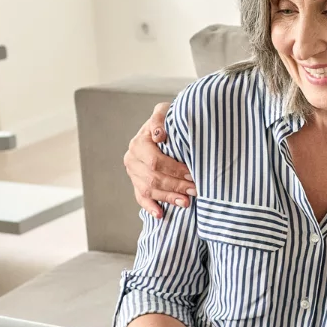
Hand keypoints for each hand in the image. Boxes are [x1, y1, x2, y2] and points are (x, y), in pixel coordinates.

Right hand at [124, 102, 195, 217]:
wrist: (162, 128)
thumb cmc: (168, 120)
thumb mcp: (164, 111)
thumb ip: (160, 118)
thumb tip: (159, 136)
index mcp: (139, 143)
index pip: (155, 161)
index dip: (174, 170)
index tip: (191, 175)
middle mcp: (132, 159)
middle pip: (153, 178)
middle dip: (176, 186)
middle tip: (195, 190)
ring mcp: (133, 173)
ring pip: (149, 190)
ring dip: (168, 198)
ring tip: (186, 203)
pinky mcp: (136, 183)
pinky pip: (141, 198)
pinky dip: (150, 207)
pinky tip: (160, 214)